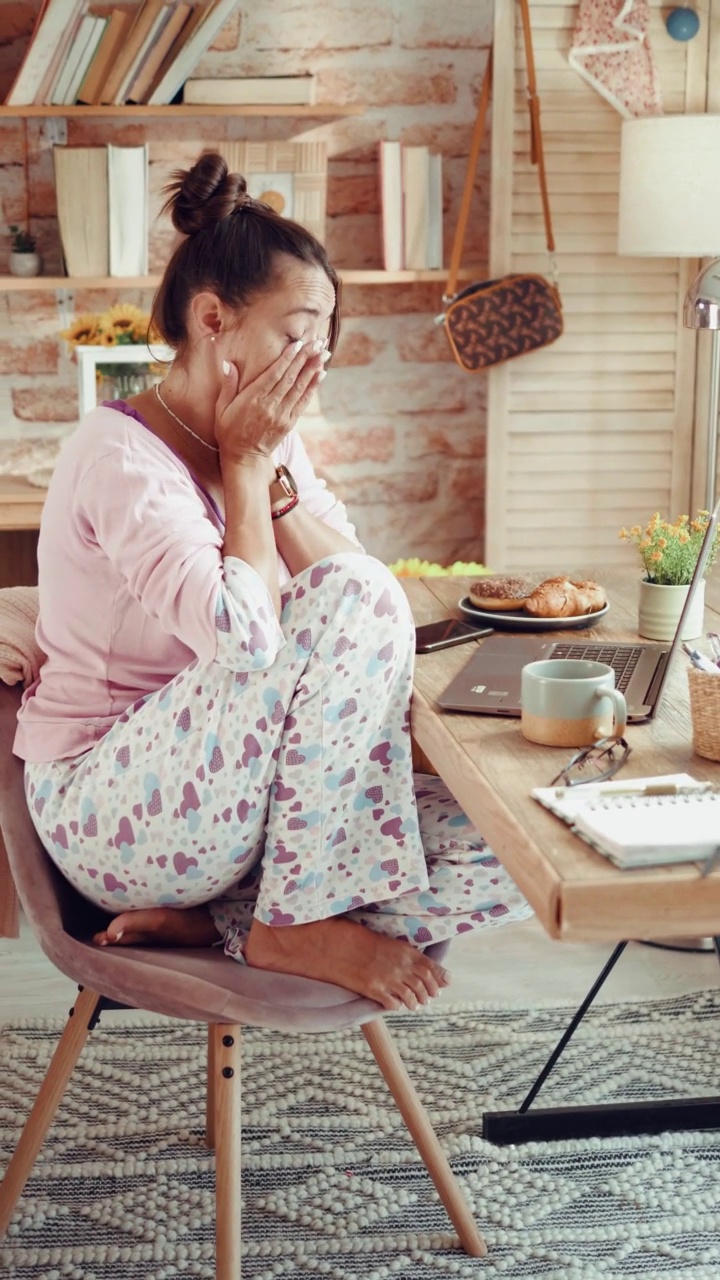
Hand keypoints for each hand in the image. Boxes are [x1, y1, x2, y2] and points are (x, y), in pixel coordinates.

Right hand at [214, 341, 324, 462]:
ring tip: (324, 353)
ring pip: (300, 388)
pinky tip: (321, 373)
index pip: (274, 375)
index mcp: (253, 400)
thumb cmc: (229, 431)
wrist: (244, 458)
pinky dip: (313, 387)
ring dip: (313, 369)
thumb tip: (229, 364)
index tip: (299, 343)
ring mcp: (282, 415)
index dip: (287, 358)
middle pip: (291, 378)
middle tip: (318, 342)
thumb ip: (228, 386)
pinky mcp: (289, 423)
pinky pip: (303, 402)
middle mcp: (270, 406)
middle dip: (305, 358)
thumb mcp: (222, 409)